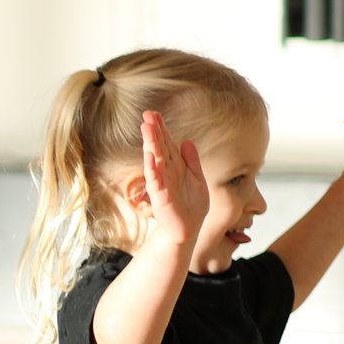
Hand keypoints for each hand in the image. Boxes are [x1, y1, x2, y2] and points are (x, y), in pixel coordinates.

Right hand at [137, 110, 206, 251]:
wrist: (189, 228)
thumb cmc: (191, 206)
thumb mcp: (197, 178)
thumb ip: (191, 161)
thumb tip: (187, 141)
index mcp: (176, 166)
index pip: (167, 144)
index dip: (161, 129)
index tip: (154, 114)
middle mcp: (167, 172)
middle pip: (159, 148)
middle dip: (153, 131)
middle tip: (147, 115)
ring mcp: (162, 184)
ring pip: (156, 160)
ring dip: (151, 144)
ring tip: (147, 128)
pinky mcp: (161, 197)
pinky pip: (156, 181)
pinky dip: (152, 169)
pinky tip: (149, 157)